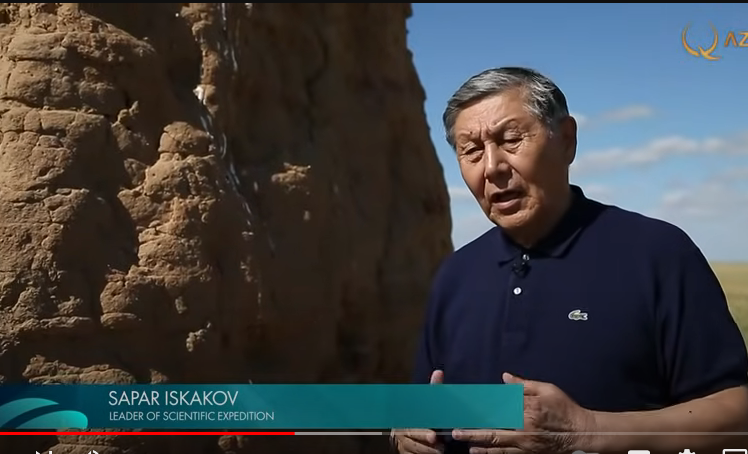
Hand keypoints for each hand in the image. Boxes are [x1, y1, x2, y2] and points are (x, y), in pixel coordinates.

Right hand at [391, 370, 444, 453]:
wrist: (418, 430)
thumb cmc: (425, 414)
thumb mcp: (430, 403)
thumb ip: (434, 389)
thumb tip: (439, 372)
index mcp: (405, 419)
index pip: (412, 427)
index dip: (422, 432)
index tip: (434, 436)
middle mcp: (400, 433)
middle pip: (412, 441)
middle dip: (426, 445)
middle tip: (441, 447)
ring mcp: (402, 445)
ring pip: (413, 450)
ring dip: (427, 452)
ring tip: (441, 452)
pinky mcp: (405, 453)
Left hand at [452, 372, 596, 453]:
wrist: (582, 432)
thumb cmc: (565, 408)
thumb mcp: (547, 390)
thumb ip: (524, 385)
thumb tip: (505, 378)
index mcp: (527, 409)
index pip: (498, 407)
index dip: (480, 407)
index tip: (466, 406)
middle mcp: (523, 428)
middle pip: (493, 429)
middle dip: (472, 430)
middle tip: (455, 431)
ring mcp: (526, 443)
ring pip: (497, 445)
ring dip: (479, 443)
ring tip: (464, 442)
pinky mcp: (529, 453)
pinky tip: (481, 452)